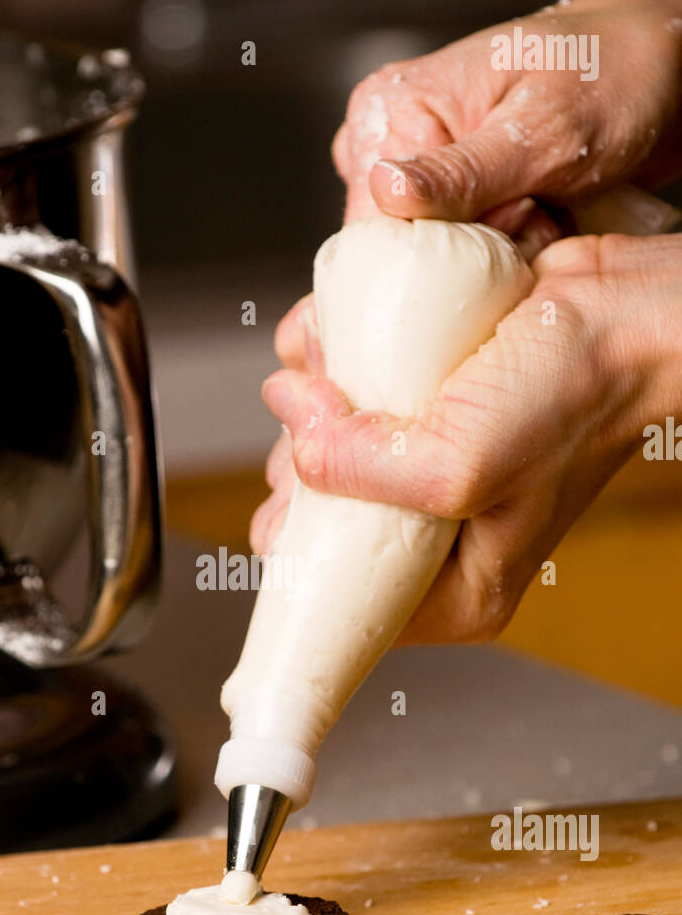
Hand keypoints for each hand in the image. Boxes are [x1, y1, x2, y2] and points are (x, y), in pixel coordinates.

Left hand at [254, 233, 681, 644]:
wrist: (628, 309)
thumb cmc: (577, 399)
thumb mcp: (461, 462)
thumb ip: (362, 468)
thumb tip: (292, 425)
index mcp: (456, 592)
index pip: (338, 604)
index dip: (295, 550)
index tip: (285, 496)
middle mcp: (438, 541)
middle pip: (318, 524)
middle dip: (296, 464)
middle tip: (317, 417)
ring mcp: (432, 477)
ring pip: (325, 455)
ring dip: (307, 403)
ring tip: (327, 368)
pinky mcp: (428, 418)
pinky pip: (350, 403)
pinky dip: (327, 365)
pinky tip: (333, 342)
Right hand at [273, 0, 681, 373]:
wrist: (661, 68)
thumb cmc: (612, 75)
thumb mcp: (542, 130)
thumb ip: (462, 171)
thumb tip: (384, 193)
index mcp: (389, 110)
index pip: (370, 230)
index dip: (434, 256)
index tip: (505, 229)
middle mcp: (390, 142)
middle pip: (398, 252)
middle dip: (470, 258)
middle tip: (534, 218)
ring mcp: (420, 174)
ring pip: (433, 262)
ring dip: (492, 260)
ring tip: (544, 215)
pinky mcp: (451, 198)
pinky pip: (459, 258)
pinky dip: (503, 258)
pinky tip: (540, 225)